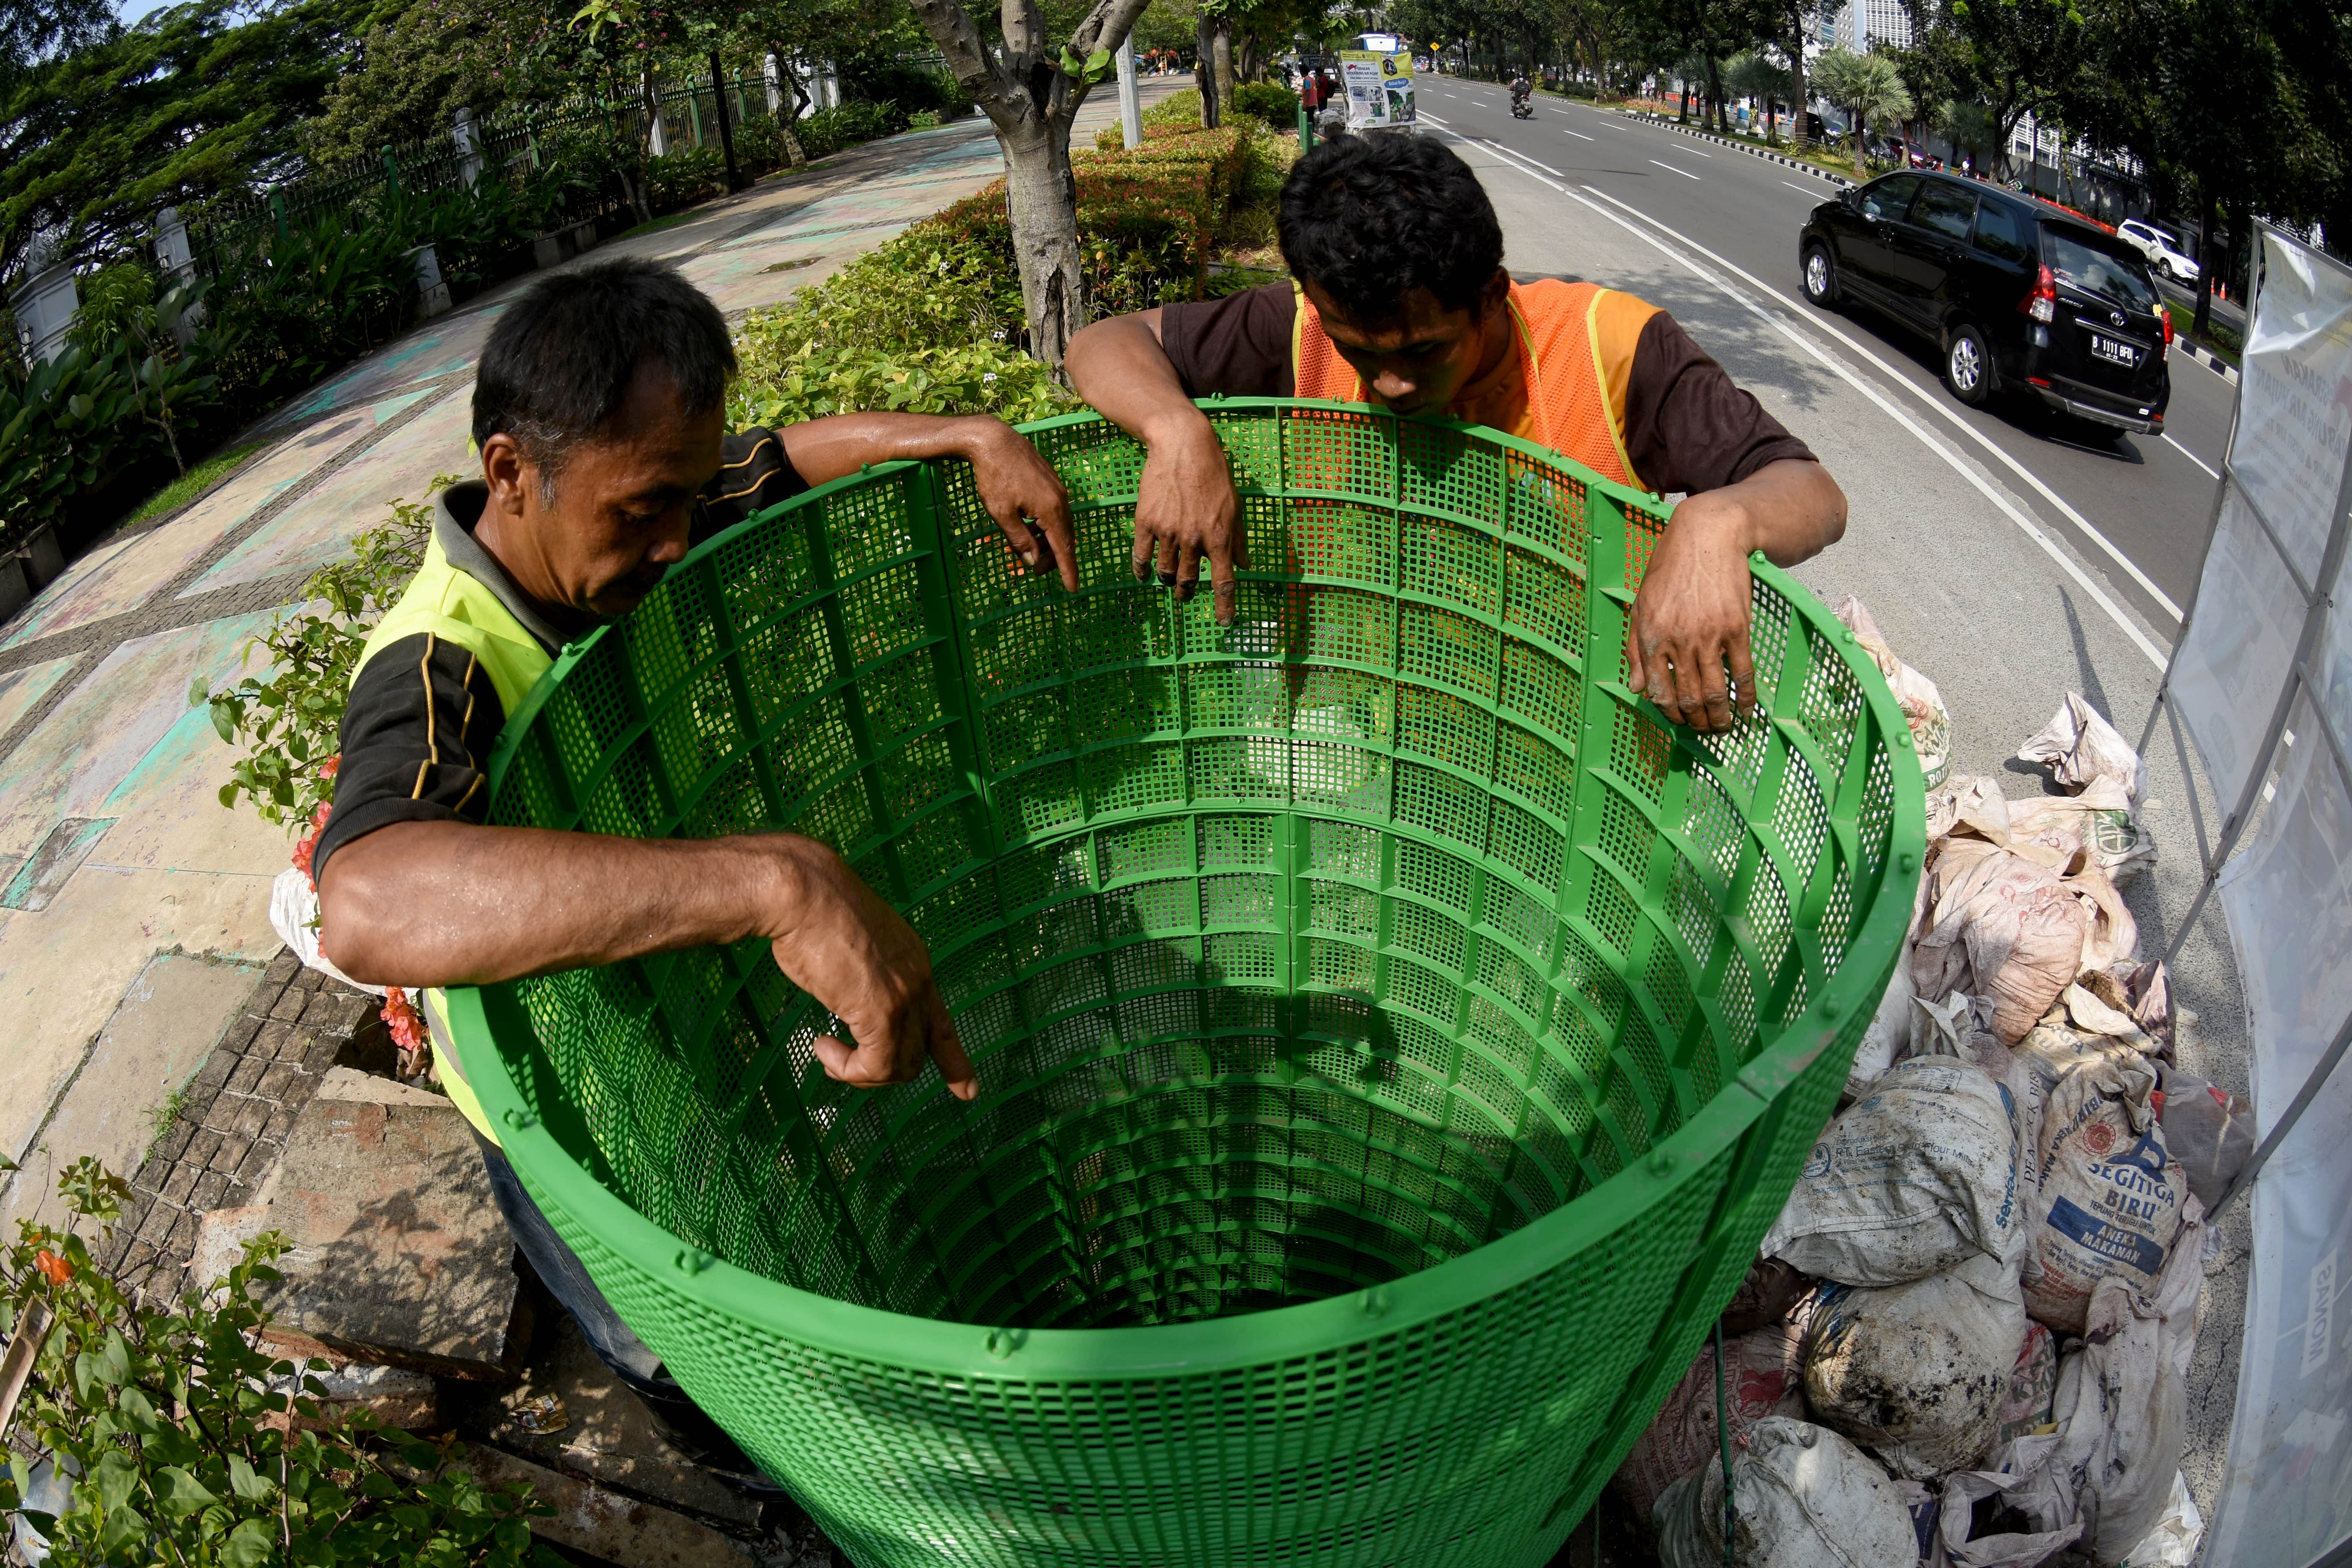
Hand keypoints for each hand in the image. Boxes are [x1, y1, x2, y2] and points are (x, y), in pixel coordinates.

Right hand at [764, 837, 976, 1099]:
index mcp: (914, 962)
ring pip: (899, 1065)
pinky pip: (877, 1066)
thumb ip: (863, 979)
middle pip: (918, 1052)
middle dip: (881, 1069)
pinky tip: (823, 1048)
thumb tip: (850, 999)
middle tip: (839, 1058)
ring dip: (860, 1071)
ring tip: (828, 1053)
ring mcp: (905, 996)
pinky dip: (849, 1070)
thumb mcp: (852, 948)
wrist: (802, 891)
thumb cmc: (812, 913)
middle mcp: (919, 980)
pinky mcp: (882, 1010)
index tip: (969, 1091)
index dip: (954, 1060)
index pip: (942, 1023)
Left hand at [958, 418, 1077, 591]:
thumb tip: (1033, 561)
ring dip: (1049, 541)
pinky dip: (1047, 526)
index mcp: (1051, 510)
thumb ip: (1019, 540)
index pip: (1064, 548)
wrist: (993, 440)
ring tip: (1032, 551)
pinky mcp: (1051, 481)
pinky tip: (1031, 528)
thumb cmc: (993, 477)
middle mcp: (1060, 500)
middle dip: (1055, 559)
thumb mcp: (1002, 514)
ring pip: (1060, 524)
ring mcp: (1057, 489)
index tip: (1072, 589)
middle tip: (1036, 571)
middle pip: (1065, 538)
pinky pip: (1056, 511)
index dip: (1068, 571)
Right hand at [1132, 412, 1248, 621]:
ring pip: (1166, 573)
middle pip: (1189, 582)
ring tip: (1170, 582)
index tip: (1224, 624)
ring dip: (1169, 582)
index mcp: (1219, 537)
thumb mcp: (1235, 505)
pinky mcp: (1146, 522)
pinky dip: (1142, 572)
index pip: (1224, 582)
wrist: (1182, 445)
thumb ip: (1239, 539)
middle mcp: (1193, 539)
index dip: (1225, 607)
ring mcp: (1167, 533)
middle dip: (1188, 594)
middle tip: (1187, 595)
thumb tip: (1246, 565)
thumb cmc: (1214, 473)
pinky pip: (1141, 557)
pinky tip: (1144, 576)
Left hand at [1624, 491, 1756, 733]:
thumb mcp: (1640, 606)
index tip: (1678, 721)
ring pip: (1715, 692)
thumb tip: (1635, 689)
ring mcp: (1709, 637)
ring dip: (1719, 718)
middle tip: (1704, 731)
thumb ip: (1635, 649)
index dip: (1669, 713)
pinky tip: (1747, 708)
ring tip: (1723, 728)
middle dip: (1696, 722)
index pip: (1658, 691)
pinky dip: (1746, 696)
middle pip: (1688, 698)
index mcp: (1650, 637)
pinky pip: (1743, 672)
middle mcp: (1677, 641)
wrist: (1707, 536)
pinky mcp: (1737, 629)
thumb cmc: (1670, 569)